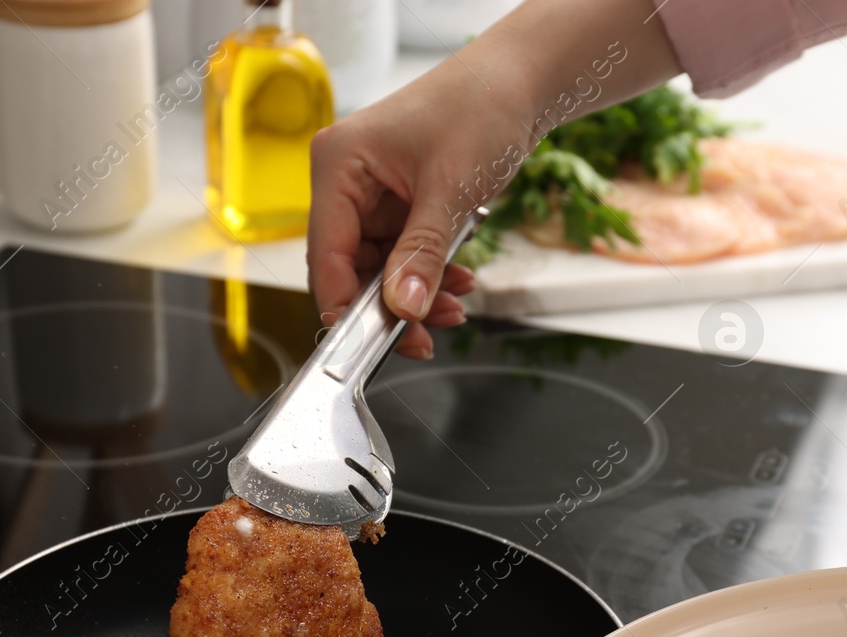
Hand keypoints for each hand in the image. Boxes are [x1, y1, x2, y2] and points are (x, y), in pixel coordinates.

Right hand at [307, 60, 503, 358]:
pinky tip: (458, 281)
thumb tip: (402, 308)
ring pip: (381, 268)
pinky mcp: (401, 203)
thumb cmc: (480, 108)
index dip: (343, 303)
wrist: (521, 83)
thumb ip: (422, 254)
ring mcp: (374, 193)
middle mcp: (347, 180)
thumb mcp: (450, 190)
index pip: (326, 251)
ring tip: (454, 307)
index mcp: (338, 165)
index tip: (366, 343)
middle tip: (424, 338)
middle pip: (350, 267)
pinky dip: (429, 273)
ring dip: (416, 293)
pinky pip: (405, 254)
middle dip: (390, 304)